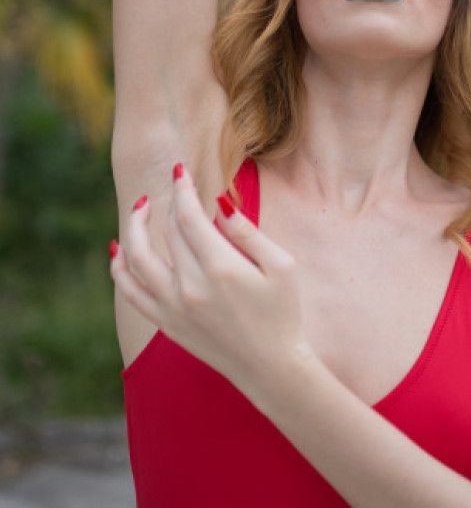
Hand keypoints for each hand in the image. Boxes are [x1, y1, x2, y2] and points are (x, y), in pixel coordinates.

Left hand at [110, 164, 312, 396]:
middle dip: (171, 204)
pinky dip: (120, 268)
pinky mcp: (166, 323)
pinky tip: (120, 249)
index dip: (183, 190)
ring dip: (135, 228)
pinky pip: (130, 291)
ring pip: (137, 258)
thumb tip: (219, 202)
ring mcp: (173, 307)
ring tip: (142, 207)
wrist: (271, 367)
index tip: (181, 171)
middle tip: (179, 189)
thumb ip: (247, 233)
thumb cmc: (284, 313)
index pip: (189, 217)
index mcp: (221, 268)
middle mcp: (190, 287)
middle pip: (168, 232)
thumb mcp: (282, 266)